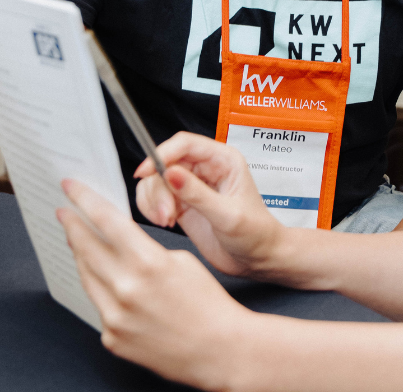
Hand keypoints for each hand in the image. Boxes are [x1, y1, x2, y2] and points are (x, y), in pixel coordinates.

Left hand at [58, 178, 258, 389]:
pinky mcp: (111, 338)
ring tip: (79, 240)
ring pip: (87, 276)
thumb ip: (146, 250)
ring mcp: (114, 317)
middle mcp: (125, 290)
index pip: (107, 222)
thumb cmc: (208, 303)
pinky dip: (100, 288)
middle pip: (87, 248)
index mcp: (147, 263)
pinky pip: (98, 305)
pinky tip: (104, 279)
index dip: (85, 201)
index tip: (71, 189)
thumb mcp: (182, 260)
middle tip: (65, 212)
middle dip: (73, 226)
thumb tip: (122, 244)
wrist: (217, 348)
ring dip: (81, 255)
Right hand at [134, 132, 283, 278]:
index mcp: (223, 160)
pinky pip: (156, 197)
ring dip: (154, 200)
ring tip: (166, 221)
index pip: (185, 144)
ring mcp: (192, 185)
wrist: (257, 258)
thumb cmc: (255, 233)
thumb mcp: (227, 215)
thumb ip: (197, 194)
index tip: (145, 172)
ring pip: (157, 180)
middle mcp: (206, 168)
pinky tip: (165, 222)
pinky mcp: (182, 203)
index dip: (162, 154)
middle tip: (165, 214)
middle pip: (166, 162)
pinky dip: (152, 209)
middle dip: (158, 187)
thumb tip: (170, 173)